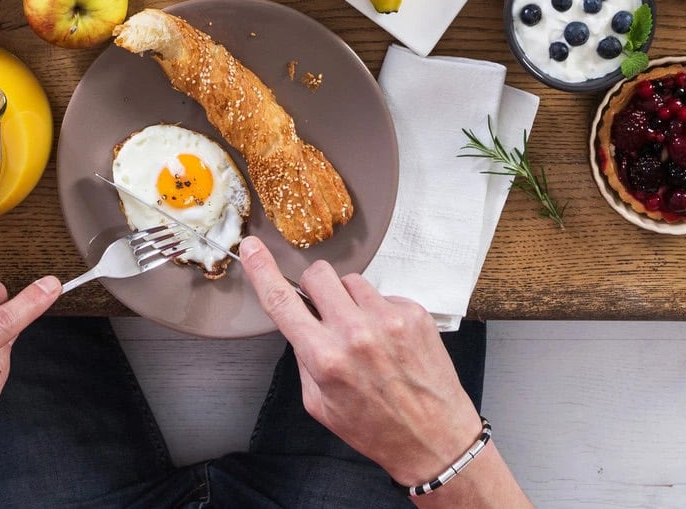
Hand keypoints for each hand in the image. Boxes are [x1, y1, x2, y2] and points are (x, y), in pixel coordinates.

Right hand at [239, 237, 482, 487]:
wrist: (434, 438)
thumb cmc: (375, 428)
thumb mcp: (320, 405)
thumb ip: (305, 359)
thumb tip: (300, 322)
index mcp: (325, 358)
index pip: (282, 302)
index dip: (261, 270)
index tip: (251, 247)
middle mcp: (355, 332)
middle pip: (318, 274)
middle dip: (315, 288)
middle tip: (324, 311)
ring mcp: (388, 318)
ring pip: (351, 280)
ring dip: (349, 300)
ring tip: (365, 334)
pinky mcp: (414, 313)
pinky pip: (382, 293)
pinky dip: (379, 310)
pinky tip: (389, 339)